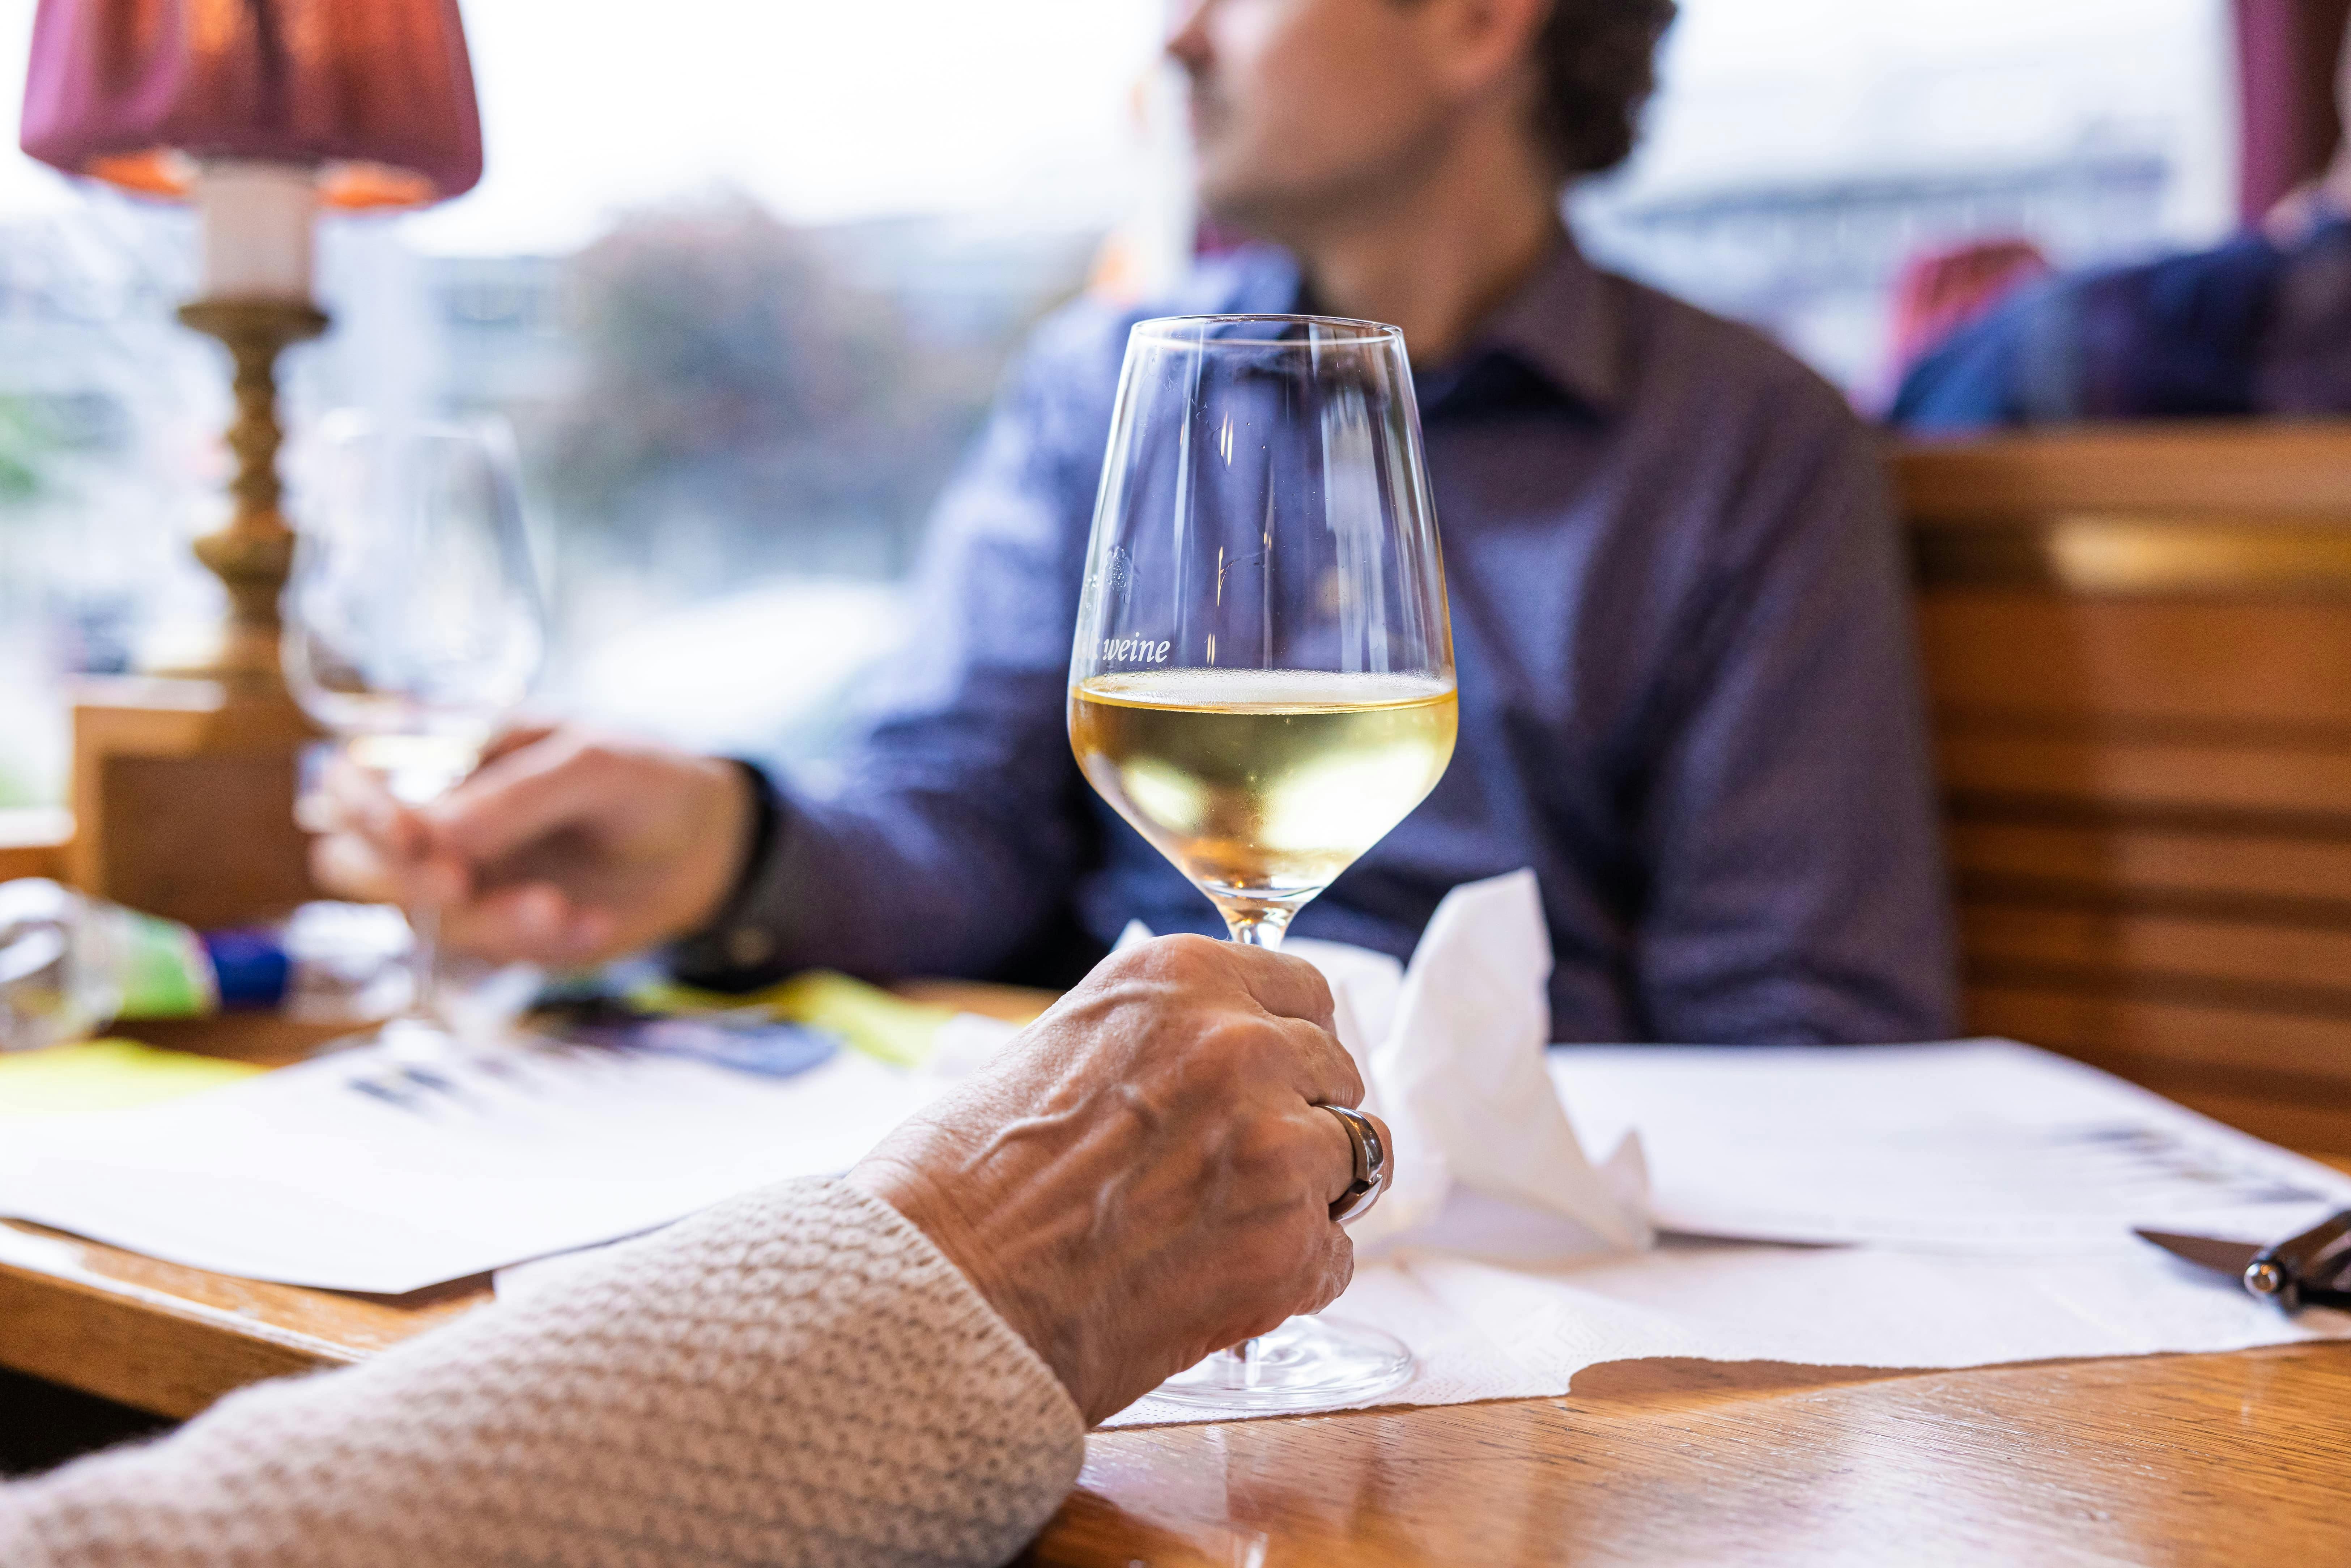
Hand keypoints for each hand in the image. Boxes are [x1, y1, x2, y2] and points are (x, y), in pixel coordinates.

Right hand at [310, 725, 756, 966]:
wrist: (707, 842)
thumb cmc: (644, 778)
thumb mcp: (593, 764)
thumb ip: (516, 796)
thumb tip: (435, 831)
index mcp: (445, 762)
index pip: (349, 783)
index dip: (357, 808)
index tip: (408, 831)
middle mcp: (439, 827)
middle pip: (354, 864)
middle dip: (400, 880)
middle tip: (461, 883)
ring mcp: (466, 887)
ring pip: (424, 921)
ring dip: (487, 922)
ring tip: (562, 908)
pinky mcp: (502, 937)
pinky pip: (491, 956)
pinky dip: (540, 945)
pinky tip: (592, 923)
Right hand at [846, 934, 1380, 1423]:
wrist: (943, 1289)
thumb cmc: (967, 1180)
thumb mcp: (1062, 1045)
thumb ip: (1158, 1039)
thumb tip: (1216, 1058)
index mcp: (1182, 978)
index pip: (1304, 992)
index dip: (1286, 1045)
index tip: (1266, 1081)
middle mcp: (1243, 1045)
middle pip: (1335, 1072)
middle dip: (1298, 1117)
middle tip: (1232, 1168)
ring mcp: (1278, 1146)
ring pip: (1356, 1158)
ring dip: (1305, 1194)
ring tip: (1222, 1229)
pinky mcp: (1291, 1246)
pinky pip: (1336, 1254)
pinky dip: (1291, 1275)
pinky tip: (1218, 1283)